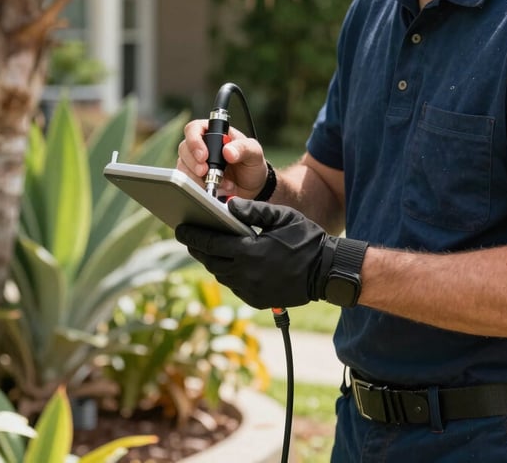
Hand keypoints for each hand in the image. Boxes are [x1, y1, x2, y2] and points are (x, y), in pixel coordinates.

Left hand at [175, 198, 330, 308]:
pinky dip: (228, 272)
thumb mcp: (283, 217)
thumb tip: (228, 205)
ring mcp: (251, 290)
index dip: (192, 235)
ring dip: (212, 260)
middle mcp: (246, 274)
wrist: (328, 272)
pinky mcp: (258, 299)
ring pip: (221, 274)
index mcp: (250, 252)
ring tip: (206, 247)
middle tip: (187, 236)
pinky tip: (228, 261)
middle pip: (210, 261)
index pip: (211, 243)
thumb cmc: (307, 239)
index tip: (178, 228)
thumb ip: (254, 210)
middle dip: (197, 248)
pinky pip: (234, 285)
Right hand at [176, 120, 266, 196]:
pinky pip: (188, 181)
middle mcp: (203, 145)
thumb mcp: (254, 152)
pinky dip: (200, 186)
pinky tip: (217, 187)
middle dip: (193, 163)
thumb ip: (243, 148)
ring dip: (198, 177)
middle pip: (184, 148)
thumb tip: (228, 151)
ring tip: (220, 182)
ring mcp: (197, 162)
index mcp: (215, 133)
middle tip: (206, 172)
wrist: (253, 187)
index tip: (203, 155)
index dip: (194, 141)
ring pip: (183, 166)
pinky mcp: (196, 178)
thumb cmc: (252, 164)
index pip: (194, 128)